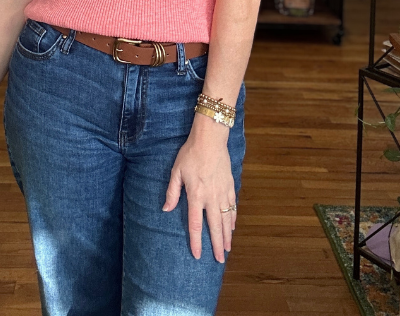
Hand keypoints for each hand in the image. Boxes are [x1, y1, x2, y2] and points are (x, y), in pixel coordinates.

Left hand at [162, 121, 235, 262]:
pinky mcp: (230, 185)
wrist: (210, 138)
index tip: (198, 255)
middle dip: (217, 245)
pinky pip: (233, 206)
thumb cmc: (191, 153)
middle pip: (215, 226)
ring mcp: (223, 192)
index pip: (196, 224)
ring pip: (227, 219)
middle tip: (219, 259)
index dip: (196, 241)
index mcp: (196, 195)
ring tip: (228, 248)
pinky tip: (233, 226)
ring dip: (227, 235)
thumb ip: (172, 192)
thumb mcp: (176, 171)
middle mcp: (211, 197)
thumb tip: (166, 208)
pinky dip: (233, 218)